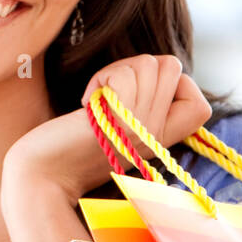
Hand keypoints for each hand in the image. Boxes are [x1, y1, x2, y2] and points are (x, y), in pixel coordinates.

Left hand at [2, 54, 211, 202]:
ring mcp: (140, 129)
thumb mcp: (117, 129)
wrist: (41, 177)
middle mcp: (156, 136)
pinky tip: (86, 103)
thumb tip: (159, 71)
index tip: (138, 98)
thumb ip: (142, 108)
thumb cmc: (69, 149)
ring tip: (97, 101)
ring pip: (150, 63)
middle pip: (172, 67)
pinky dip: (101, 79)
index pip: (200, 105)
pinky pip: (125, 75)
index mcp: (160, 140)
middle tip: (109, 93)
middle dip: (135, 67)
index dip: (176, 86)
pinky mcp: (117, 123)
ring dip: (116, 71)